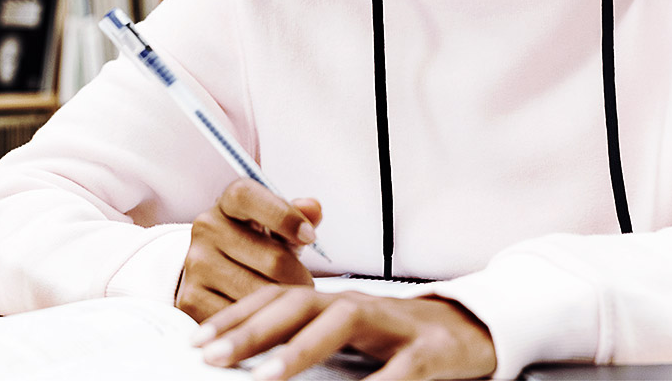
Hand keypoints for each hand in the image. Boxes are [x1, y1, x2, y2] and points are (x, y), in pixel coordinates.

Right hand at [176, 179, 322, 321]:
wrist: (210, 271)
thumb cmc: (252, 244)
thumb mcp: (274, 225)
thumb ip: (296, 214)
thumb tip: (313, 207)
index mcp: (227, 204)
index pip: (248, 197)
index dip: (283, 216)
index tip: (310, 237)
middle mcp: (206, 229)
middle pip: (272, 258)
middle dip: (299, 278)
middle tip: (308, 287)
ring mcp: (196, 265)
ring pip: (260, 291)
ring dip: (284, 304)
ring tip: (292, 304)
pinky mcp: (192, 299)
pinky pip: (242, 316)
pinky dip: (260, 321)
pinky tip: (267, 317)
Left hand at [193, 285, 497, 379]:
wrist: (475, 330)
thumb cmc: (402, 339)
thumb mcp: (352, 337)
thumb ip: (309, 344)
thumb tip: (253, 364)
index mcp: (335, 303)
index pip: (277, 300)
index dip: (236, 317)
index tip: (196, 342)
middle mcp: (360, 306)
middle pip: (298, 304)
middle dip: (251, 330)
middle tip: (209, 357)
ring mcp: (395, 325)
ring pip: (341, 322)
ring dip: (299, 350)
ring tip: (264, 379)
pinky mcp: (428, 352)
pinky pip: (398, 369)